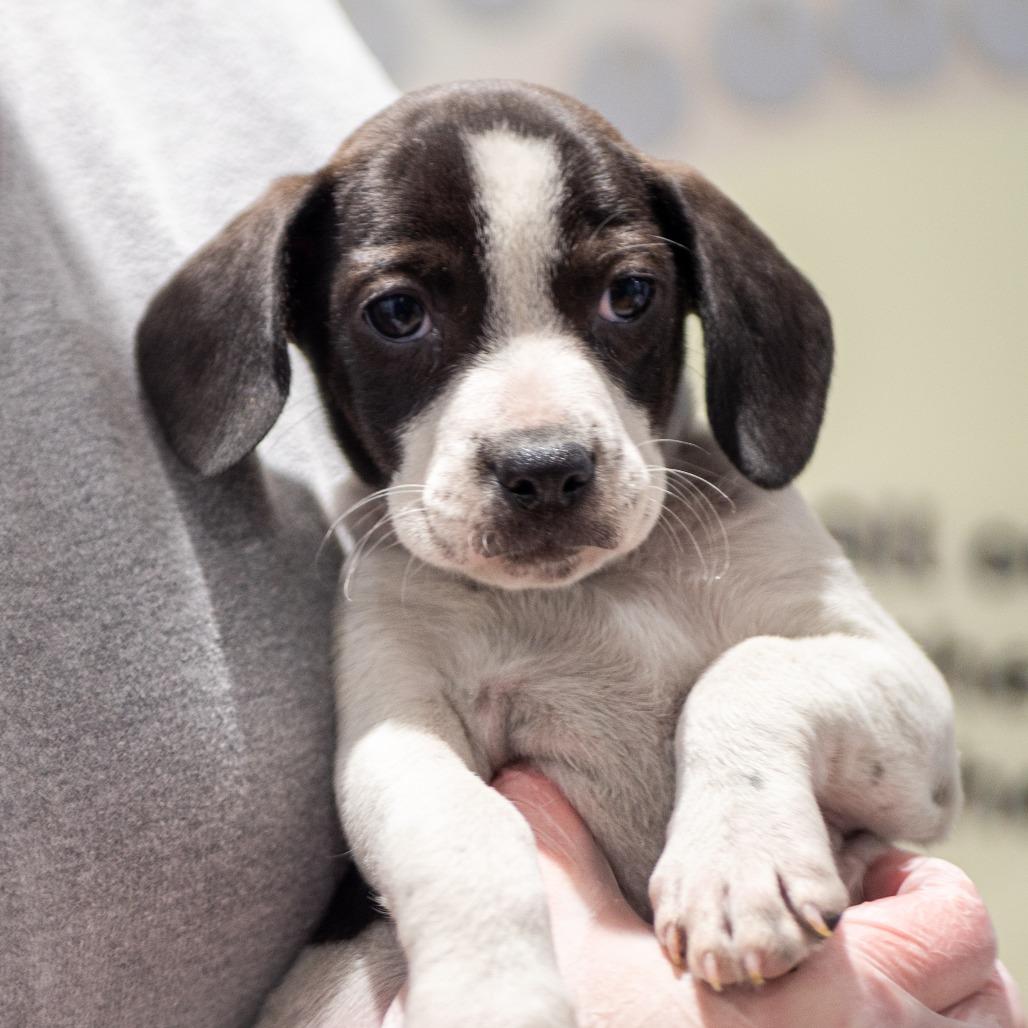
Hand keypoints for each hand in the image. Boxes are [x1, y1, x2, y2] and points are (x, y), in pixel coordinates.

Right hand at [491, 767, 1023, 1027]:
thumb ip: (566, 858)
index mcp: (836, 998)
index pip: (955, 921)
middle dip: (939, 961)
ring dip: (946, 1025)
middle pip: (991, 994)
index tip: (850, 897)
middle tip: (859, 956)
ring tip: (862, 1011)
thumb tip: (522, 778)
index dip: (910, 892)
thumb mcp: (578, 961)